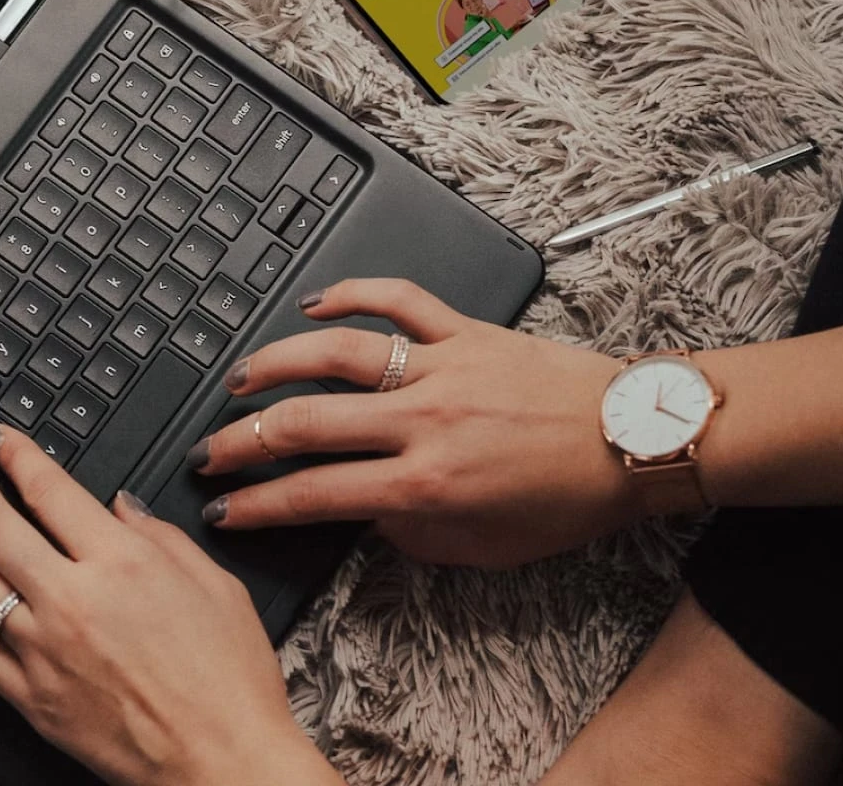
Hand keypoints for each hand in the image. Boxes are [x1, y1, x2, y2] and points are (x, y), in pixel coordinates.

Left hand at [0, 429, 344, 785]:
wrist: (222, 761)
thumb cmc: (229, 681)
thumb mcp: (215, 585)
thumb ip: (161, 536)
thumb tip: (119, 507)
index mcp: (121, 563)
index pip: (46, 488)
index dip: (13, 453)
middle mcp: (72, 600)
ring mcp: (43, 650)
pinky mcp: (31, 698)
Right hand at [190, 279, 644, 569]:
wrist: (632, 440)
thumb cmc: (566, 497)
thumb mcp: (483, 548)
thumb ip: (411, 536)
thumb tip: (363, 513)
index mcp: (427, 484)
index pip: (316, 494)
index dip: (258, 505)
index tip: (224, 509)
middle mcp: (423, 422)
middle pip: (306, 424)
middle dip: (242, 440)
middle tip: (210, 449)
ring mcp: (441, 367)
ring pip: (336, 354)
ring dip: (275, 364)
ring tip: (240, 380)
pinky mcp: (464, 330)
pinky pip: (396, 299)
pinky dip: (351, 294)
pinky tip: (314, 304)